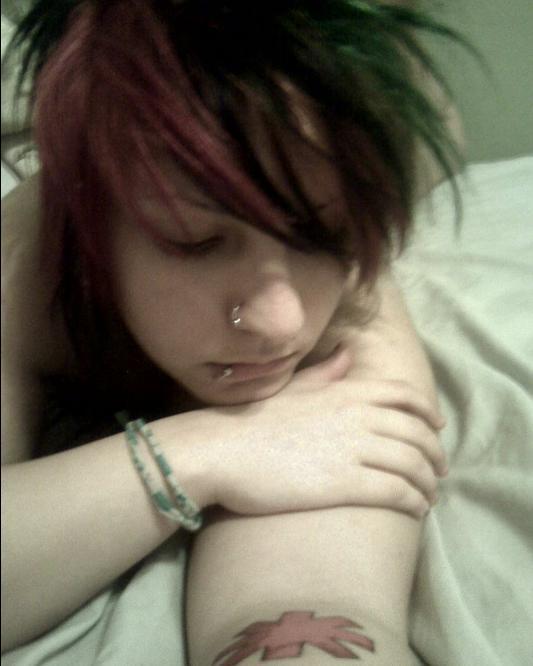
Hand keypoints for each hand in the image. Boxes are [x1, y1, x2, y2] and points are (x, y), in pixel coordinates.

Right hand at [192, 345, 445, 519]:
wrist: (221, 449)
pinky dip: (413, 500)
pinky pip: (394, 492)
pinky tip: (416, 509)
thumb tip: (348, 352)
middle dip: (434, 453)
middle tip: (438, 469)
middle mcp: (357, 416)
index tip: (437, 428)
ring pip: (411, 464)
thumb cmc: (253, 419)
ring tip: (429, 495)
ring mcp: (352, 450)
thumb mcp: (293, 387)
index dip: (428, 412)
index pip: (404, 395)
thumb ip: (326, 372)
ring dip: (428, 482)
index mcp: (346, 391)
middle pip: (416, 433)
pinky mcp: (344, 484)